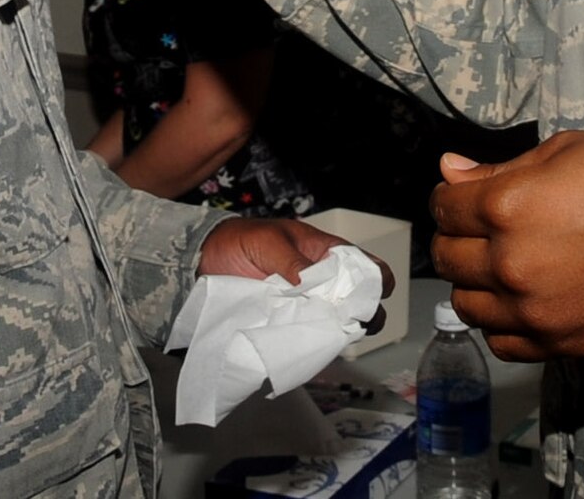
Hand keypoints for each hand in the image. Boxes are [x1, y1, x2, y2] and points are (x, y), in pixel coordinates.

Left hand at [197, 217, 395, 333]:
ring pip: (336, 322)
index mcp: (325, 253)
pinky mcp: (289, 323)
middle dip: (362, 313)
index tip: (372, 294)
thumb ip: (291, 260)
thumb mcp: (268, 242)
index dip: (377, 280)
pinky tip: (309, 343)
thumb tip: (311, 281)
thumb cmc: (241, 241)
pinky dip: (313, 341)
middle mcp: (322, 281)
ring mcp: (306, 305)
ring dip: (337, 329)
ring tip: (326, 333)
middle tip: (349, 320)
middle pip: (357, 301)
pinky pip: (310, 335)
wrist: (207, 260)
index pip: (365, 266)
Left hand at [430, 129, 583, 361]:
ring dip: (473, 282)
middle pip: (448, 256)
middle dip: (455, 237)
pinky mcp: (554, 342)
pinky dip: (499, 322)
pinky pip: (500, 341)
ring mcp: (529, 309)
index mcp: (507, 207)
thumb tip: (449, 170)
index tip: (461, 195)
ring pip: (466, 303)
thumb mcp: (564, 153)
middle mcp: (509, 262)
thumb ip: (498, 169)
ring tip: (498, 266)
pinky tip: (517, 301)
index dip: (449, 197)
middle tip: (477, 228)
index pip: (445, 207)